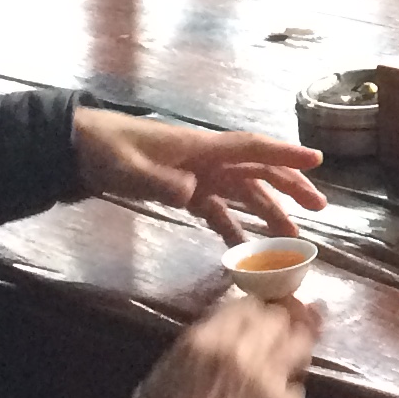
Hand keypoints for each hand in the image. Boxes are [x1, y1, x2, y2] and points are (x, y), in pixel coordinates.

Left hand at [75, 107, 327, 239]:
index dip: (284, 155)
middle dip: (290, 187)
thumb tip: (194, 193)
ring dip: (268, 213)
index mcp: (201, 148)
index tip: (317, 160)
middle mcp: (207, 159)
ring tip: (291, 239)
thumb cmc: (108, 151)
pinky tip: (242, 249)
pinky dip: (232, 226)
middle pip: (257, 171)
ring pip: (243, 193)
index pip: (251, 148)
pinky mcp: (184, 190)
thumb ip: (162, 182)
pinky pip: (217, 209)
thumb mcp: (131, 169)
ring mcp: (197, 175)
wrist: (79, 148)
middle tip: (319, 208)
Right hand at [131, 292, 319, 397]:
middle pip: (281, 319)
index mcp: (208, 338)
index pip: (248, 305)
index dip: (255, 312)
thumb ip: (199, 347)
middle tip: (278, 335)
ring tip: (288, 360)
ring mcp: (270, 380)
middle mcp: (244, 351)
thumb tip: (219, 337)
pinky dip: (288, 394)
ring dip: (294, 350)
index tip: (257, 319)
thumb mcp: (165, 372)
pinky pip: (298, 390)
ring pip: (301, 345)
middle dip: (279, 325)